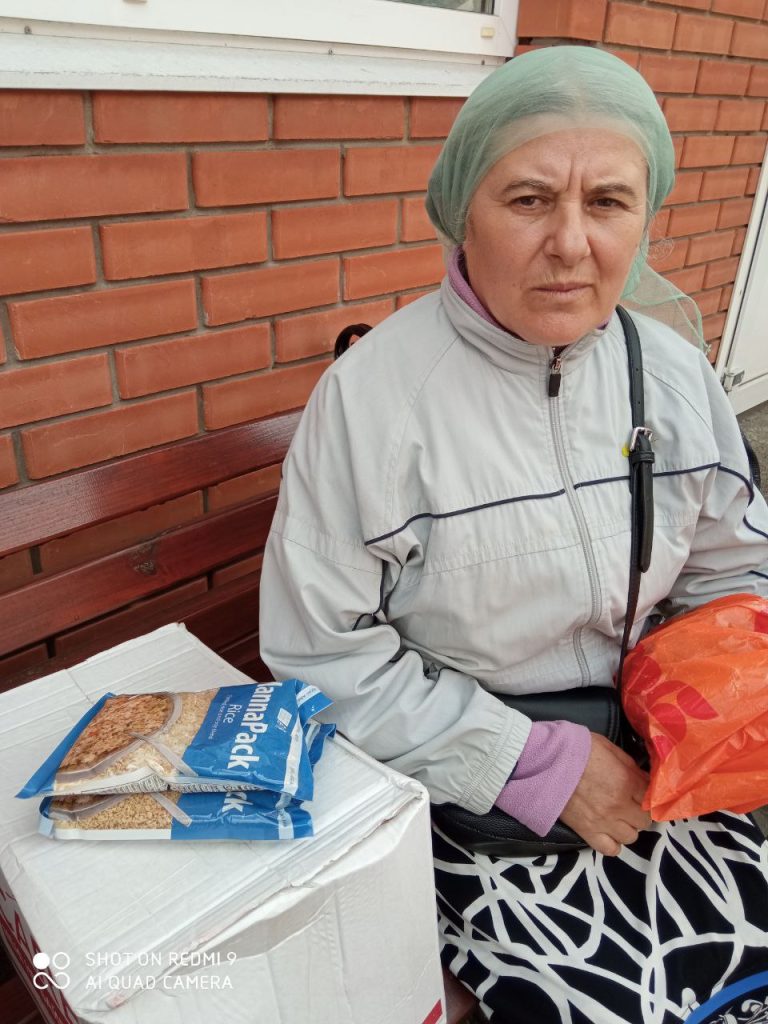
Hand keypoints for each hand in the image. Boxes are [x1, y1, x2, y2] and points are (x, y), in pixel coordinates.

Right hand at [559, 732, 650, 856]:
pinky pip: (610, 849)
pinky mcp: (587, 832)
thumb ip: (629, 765)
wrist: (545, 761)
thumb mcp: (608, 747)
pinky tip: (607, 831)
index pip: (651, 797)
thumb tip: (643, 779)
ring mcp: (603, 821)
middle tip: (629, 803)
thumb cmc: (576, 749)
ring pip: (631, 837)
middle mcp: (619, 805)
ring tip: (617, 816)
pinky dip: (612, 843)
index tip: (639, 789)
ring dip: (626, 826)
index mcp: (626, 781)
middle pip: (644, 821)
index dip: (646, 793)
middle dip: (639, 811)